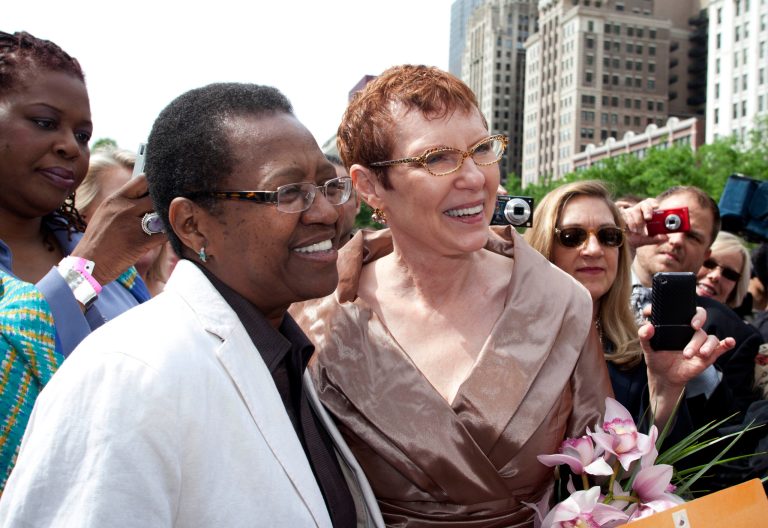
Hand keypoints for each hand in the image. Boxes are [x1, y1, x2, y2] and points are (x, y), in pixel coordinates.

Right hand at [71, 174, 166, 284]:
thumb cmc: (98, 241)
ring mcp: (132, 225)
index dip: (156, 185)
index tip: (163, 191)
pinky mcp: (139, 242)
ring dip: (169, 219)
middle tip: (174, 208)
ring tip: (173, 223)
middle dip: (166, 202)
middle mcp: (124, 208)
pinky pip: (164, 234)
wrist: (86, 266)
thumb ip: (124, 204)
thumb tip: (146, 197)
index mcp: (115, 199)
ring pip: (163, 214)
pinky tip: (171, 237)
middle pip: (156, 197)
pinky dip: (170, 235)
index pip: (142, 180)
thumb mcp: (106, 214)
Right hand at [619, 198, 668, 249]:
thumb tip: (666, 238)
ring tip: (636, 231)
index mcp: (644, 215)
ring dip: (636, 222)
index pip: (650, 203)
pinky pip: (624, 215)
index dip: (653, 203)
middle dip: (647, 210)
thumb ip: (655, 239)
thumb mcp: (644, 240)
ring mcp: (627, 213)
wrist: (618, 244)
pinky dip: (628, 223)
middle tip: (648, 218)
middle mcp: (636, 211)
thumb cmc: (632, 240)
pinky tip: (627, 229)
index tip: (657, 206)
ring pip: (634, 211)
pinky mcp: (618, 215)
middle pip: (644, 204)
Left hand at [638, 307, 734, 426]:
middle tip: (693, 326)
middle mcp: (689, 330)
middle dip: (699, 319)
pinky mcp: (708, 353)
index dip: (675, 305)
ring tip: (689, 355)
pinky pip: (720, 346)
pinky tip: (729, 342)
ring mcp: (700, 341)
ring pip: (707, 336)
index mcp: (675, 324)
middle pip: (699, 318)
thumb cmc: (657, 357)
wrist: (665, 376)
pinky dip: (726, 343)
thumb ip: (645, 336)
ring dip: (702, 345)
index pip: (679, 310)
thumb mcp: (647, 348)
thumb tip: (648, 326)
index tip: (672, 312)